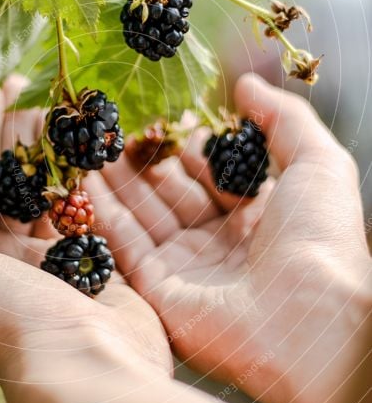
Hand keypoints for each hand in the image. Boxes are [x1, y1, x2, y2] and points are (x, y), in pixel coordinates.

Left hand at [0, 77, 171, 390]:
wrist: (88, 367)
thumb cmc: (9, 321)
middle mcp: (2, 254)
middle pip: (6, 176)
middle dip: (16, 131)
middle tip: (34, 88)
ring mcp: (50, 257)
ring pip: (47, 187)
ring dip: (52, 148)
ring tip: (64, 109)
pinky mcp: (94, 261)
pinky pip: (85, 208)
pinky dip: (86, 177)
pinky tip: (93, 148)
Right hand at [85, 74, 370, 402]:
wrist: (309, 319)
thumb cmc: (321, 240)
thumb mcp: (318, 163)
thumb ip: (283, 117)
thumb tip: (244, 83)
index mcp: (260, 216)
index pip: (212, 173)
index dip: (186, 146)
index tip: (158, 115)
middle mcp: (221, 243)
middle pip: (172, 193)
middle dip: (143, 160)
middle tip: (112, 126)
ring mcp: (188, 269)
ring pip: (142, 215)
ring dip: (115, 180)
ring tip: (85, 143)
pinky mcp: (158, 293)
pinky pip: (124, 245)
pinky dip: (101, 212)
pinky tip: (80, 179)